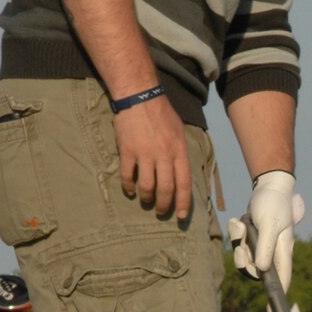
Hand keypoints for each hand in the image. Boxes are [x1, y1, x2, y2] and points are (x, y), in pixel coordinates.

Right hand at [113, 94, 192, 221]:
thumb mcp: (179, 131)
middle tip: (161, 212)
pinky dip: (128, 186)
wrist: (139, 95)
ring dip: (146, 198)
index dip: (184, 203)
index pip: (184, 183)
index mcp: (179, 151)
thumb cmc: (161, 113)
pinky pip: (128, 175)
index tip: (182, 217)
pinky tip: (130, 190)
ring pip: (147, 186)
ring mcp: (144, 153)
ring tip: (146, 200)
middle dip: (164, 205)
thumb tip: (182, 173)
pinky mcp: (127, 150)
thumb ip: (180, 153)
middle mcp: (163, 154)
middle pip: (165, 189)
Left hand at [229, 170, 302, 292]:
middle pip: (254, 270)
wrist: (268, 186)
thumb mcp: (268, 225)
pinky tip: (240, 220)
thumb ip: (265, 248)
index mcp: (282, 251)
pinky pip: (238, 244)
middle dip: (244, 258)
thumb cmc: (273, 204)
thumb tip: (262, 271)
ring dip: (238, 242)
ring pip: (244, 256)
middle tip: (243, 244)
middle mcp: (272, 251)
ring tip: (243, 225)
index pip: (282, 279)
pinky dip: (236, 232)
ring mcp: (261, 245)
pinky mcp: (252, 238)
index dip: (277, 296)